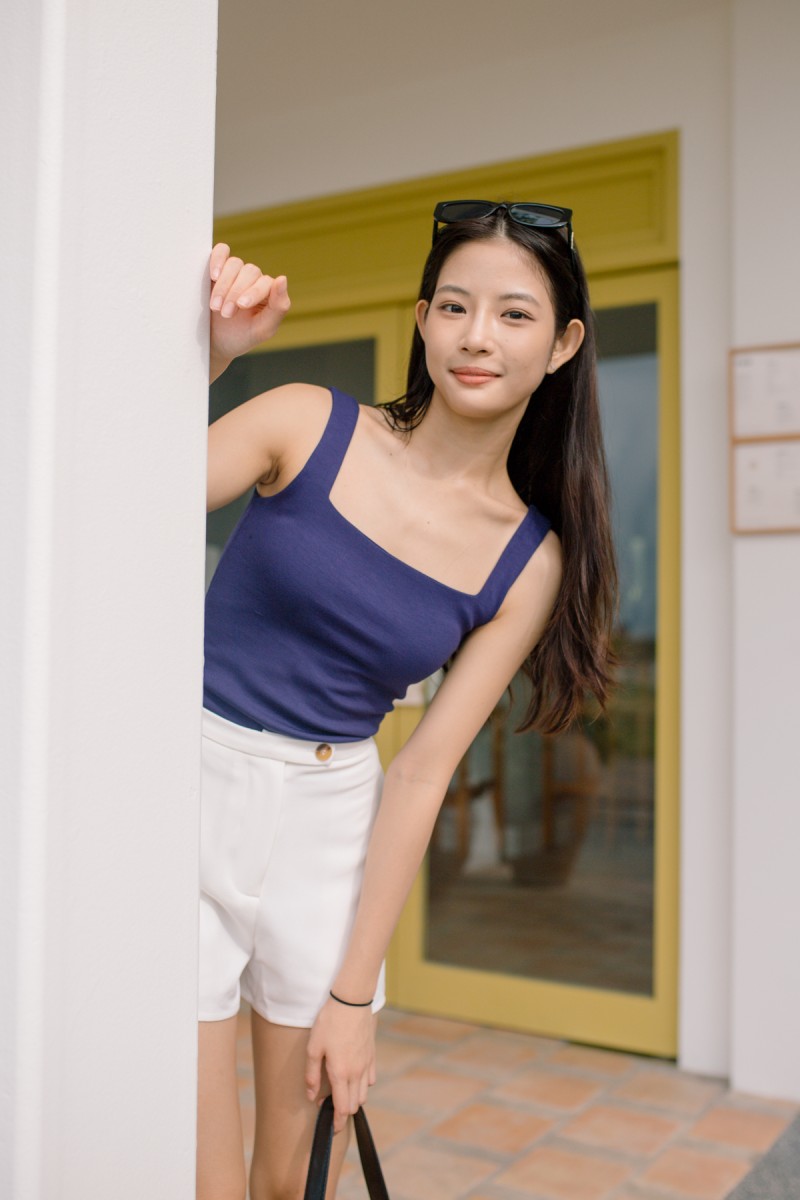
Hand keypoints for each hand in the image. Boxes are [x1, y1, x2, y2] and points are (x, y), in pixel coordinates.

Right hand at [208, 242, 290, 367]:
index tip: (241, 305)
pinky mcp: (217, 268)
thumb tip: (282, 278)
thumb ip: (279, 307)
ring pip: (234, 264)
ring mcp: (236, 272)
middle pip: (249, 272)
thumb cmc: (242, 337)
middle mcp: (254, 279)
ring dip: (223, 285)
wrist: (215, 342)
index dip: (253, 292)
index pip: (266, 282)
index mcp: (270, 292)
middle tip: (225, 314)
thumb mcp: (263, 329)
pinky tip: (213, 275)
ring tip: (215, 306)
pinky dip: (217, 259)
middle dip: (235, 293)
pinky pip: (221, 252)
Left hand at [305, 997, 375, 1133]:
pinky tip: (353, 1078)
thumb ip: (312, 1075)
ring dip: (353, 1100)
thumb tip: (312, 1097)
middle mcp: (356, 1072)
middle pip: (354, 1104)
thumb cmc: (329, 1022)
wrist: (352, 1001)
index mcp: (340, 1073)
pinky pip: (370, 1078)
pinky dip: (362, 1085)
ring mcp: (366, 1064)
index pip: (342, 1108)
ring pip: (364, 1093)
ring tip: (340, 1094)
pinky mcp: (371, 1054)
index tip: (332, 1129)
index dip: (338, 1123)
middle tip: (330, 1110)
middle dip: (344, 1113)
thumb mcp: (313, 1047)